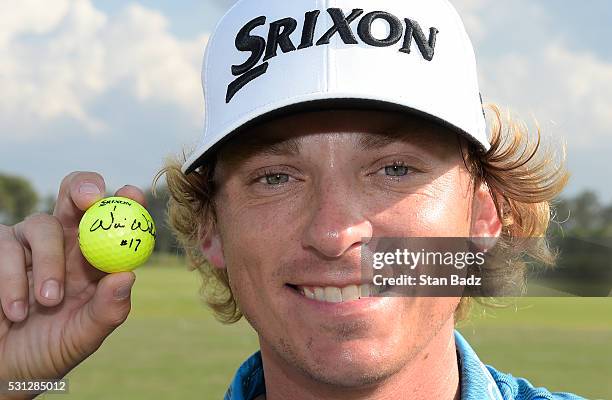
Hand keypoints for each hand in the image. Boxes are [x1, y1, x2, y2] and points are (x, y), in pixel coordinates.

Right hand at [0, 172, 143, 398]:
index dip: (126, 201)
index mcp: (95, 258)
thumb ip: (107, 310)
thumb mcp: (83, 336)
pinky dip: (11, 279)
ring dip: (47, 263)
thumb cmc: (49, 350)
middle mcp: (65, 243)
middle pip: (75, 195)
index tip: (132, 195)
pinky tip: (14, 311)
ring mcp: (28, 244)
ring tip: (47, 303)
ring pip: (42, 224)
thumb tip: (128, 276)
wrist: (3, 370)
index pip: (115, 221)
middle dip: (84, 187)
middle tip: (90, 199)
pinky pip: (6, 245)